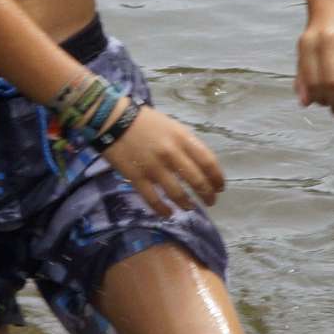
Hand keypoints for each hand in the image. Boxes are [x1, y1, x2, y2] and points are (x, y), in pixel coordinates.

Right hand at [102, 106, 224, 217]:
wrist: (113, 120)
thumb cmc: (145, 122)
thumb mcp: (172, 126)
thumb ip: (186, 144)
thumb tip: (199, 165)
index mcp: (183, 138)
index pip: (208, 162)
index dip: (217, 178)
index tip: (220, 187)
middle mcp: (172, 154)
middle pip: (197, 181)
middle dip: (207, 195)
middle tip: (210, 202)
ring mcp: (154, 167)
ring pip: (177, 194)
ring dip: (187, 204)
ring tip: (190, 207)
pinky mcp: (137, 178)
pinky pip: (153, 199)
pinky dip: (163, 210)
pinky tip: (168, 213)